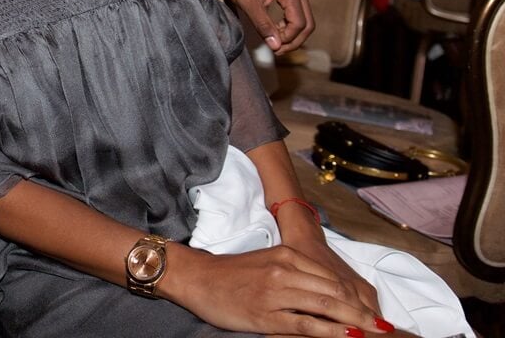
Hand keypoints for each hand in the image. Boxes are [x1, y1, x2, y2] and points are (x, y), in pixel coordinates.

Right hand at [170, 244, 387, 336]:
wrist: (199, 278)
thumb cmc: (234, 274)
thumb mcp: (268, 263)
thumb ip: (297, 273)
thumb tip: (329, 293)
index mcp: (287, 254)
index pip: (332, 278)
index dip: (357, 298)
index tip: (373, 313)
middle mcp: (284, 269)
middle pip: (334, 292)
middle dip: (362, 313)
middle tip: (384, 328)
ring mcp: (276, 292)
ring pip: (325, 307)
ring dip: (353, 323)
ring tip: (373, 334)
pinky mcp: (266, 314)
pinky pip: (305, 324)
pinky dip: (330, 332)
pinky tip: (346, 337)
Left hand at [219, 0, 314, 53]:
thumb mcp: (248, 4)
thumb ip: (263, 25)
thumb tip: (276, 46)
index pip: (299, 23)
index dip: (288, 39)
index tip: (272, 46)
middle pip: (308, 23)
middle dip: (294, 40)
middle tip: (277, 50)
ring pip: (305, 18)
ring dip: (293, 33)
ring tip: (275, 41)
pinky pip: (298, 11)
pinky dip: (290, 24)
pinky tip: (276, 29)